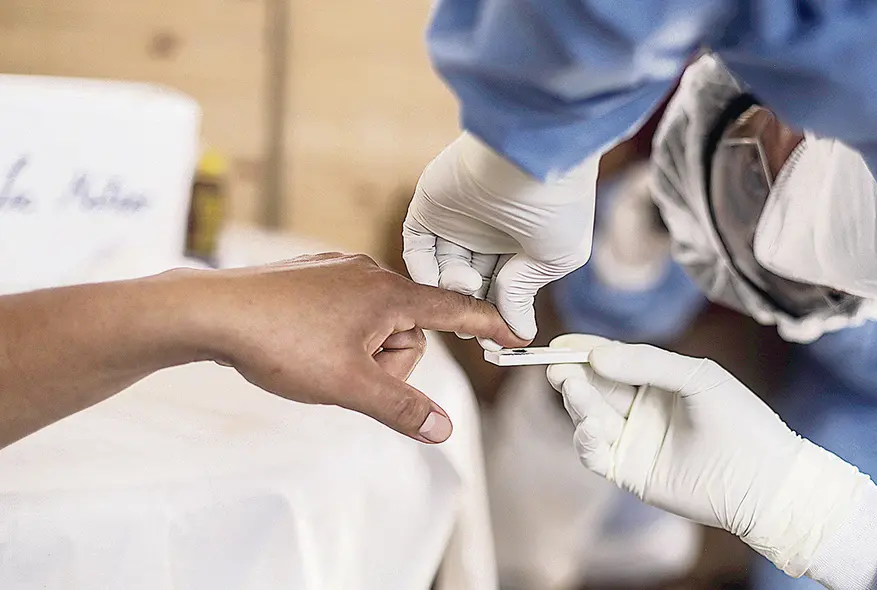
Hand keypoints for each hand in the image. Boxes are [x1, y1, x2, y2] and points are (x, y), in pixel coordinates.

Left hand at [173, 253, 526, 442]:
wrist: (211, 312)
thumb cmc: (280, 343)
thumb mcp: (348, 385)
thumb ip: (401, 407)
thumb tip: (444, 429)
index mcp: (388, 294)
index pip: (454, 309)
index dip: (488, 326)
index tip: (515, 336)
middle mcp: (369, 273)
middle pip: (409, 330)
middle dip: (388, 362)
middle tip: (347, 376)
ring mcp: (338, 270)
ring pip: (376, 323)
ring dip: (361, 352)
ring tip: (319, 361)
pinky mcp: (313, 275)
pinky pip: (348, 311)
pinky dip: (340, 336)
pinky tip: (306, 344)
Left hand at [403, 132, 598, 345]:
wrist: (529, 156)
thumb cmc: (556, 204)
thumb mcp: (552, 257)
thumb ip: (524, 293)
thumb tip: (518, 332)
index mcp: (521, 240)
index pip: (502, 287)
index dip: (496, 314)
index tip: (495, 343)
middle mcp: (488, 231)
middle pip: (470, 284)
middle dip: (470, 308)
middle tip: (473, 332)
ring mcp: (456, 219)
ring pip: (443, 271)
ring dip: (451, 289)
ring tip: (468, 287)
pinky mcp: (429, 207)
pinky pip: (418, 249)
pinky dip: (425, 271)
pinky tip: (441, 282)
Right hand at [546, 334, 876, 577]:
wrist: (765, 480)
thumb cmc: (740, 420)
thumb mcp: (696, 377)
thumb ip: (648, 362)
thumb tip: (596, 355)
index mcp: (656, 381)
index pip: (611, 360)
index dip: (584, 351)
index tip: (560, 344)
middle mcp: (640, 409)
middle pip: (594, 387)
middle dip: (573, 375)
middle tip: (556, 366)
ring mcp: (633, 441)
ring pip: (591, 418)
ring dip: (578, 403)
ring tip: (573, 388)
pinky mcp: (630, 473)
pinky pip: (597, 455)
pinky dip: (586, 441)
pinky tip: (589, 428)